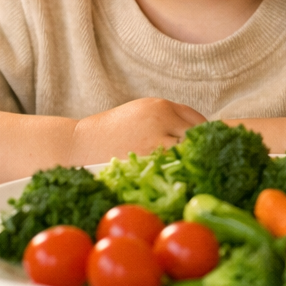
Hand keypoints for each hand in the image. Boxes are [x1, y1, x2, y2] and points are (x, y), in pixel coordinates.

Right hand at [68, 98, 206, 165]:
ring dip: (195, 162)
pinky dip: (181, 173)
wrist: (78, 145)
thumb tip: (194, 138)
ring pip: (190, 151)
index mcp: (160, 106)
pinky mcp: (148, 159)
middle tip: (208, 163)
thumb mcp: (140, 115)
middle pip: (198, 134)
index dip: (205, 134)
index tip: (208, 147)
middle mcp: (162, 118)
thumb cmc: (109, 134)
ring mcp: (157, 139)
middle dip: (204, 149)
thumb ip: (165, 121)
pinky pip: (175, 166)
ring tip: (197, 173)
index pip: (196, 118)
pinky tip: (180, 180)